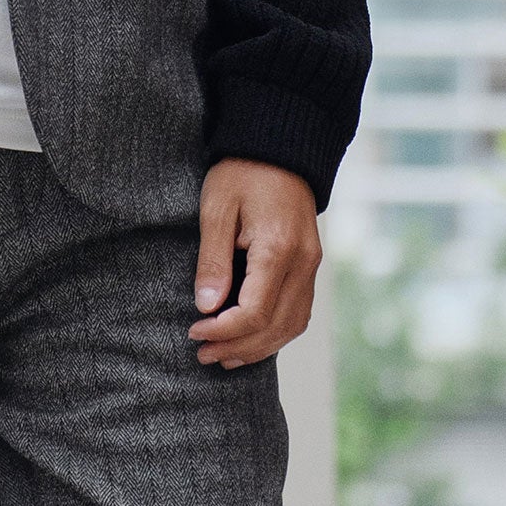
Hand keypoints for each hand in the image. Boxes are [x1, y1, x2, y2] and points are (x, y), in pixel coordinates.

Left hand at [188, 160, 320, 367]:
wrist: (279, 150)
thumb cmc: (242, 174)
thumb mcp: (216, 209)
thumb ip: (212, 260)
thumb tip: (206, 307)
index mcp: (278, 248)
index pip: (254, 312)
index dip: (223, 332)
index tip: (194, 332)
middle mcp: (303, 263)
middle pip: (274, 327)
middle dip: (236, 347)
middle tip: (201, 353)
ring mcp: (311, 267)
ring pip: (290, 327)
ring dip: (256, 349)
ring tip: (222, 356)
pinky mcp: (309, 268)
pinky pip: (297, 314)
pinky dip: (273, 335)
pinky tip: (248, 341)